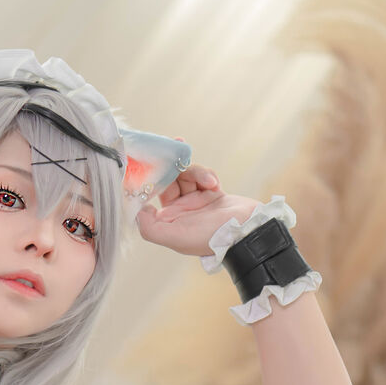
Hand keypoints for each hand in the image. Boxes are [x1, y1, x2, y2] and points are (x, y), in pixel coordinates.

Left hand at [135, 141, 257, 257]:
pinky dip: (207, 176)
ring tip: (210, 182)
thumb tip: (138, 210)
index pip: (150, 197)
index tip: (146, 163)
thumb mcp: (175, 237)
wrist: (246, 230)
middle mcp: (179, 211)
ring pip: (186, 175)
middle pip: (167, 180)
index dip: (147, 179)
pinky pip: (203, 175)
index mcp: (167, 222)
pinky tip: (215, 184)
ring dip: (196, 173)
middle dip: (169, 166)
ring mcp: (195, 201)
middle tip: (174, 147)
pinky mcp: (211, 192)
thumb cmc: (211, 237)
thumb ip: (150, 228)